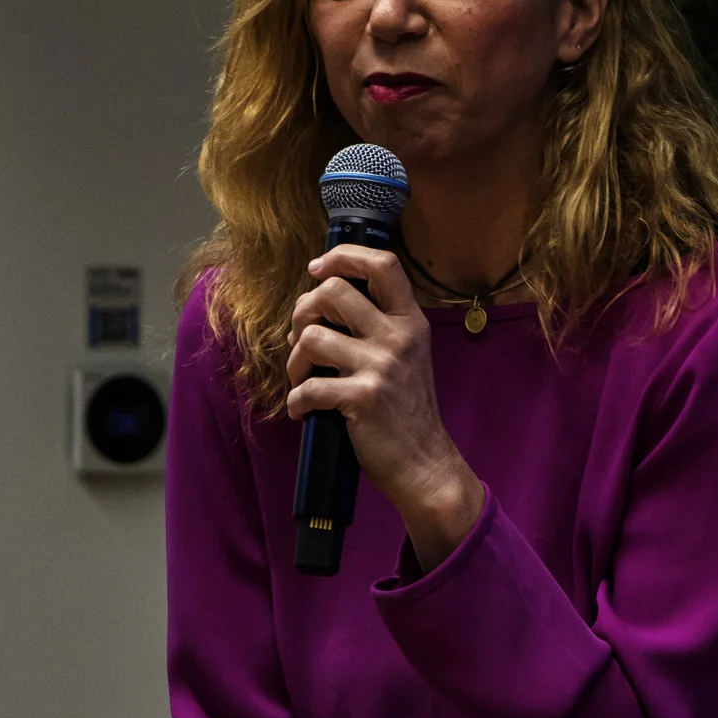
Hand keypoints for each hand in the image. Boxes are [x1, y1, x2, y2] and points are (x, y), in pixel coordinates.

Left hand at [286, 244, 484, 565]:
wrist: (424, 461)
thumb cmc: (405, 409)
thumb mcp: (404, 356)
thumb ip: (374, 325)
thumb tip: (318, 303)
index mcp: (410, 321)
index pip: (383, 263)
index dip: (343, 256)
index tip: (318, 269)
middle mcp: (399, 336)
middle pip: (332, 291)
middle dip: (303, 312)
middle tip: (305, 339)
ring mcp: (382, 366)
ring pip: (311, 336)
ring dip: (293, 360)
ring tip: (302, 380)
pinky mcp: (363, 397)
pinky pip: (307, 387)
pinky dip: (295, 401)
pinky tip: (304, 411)